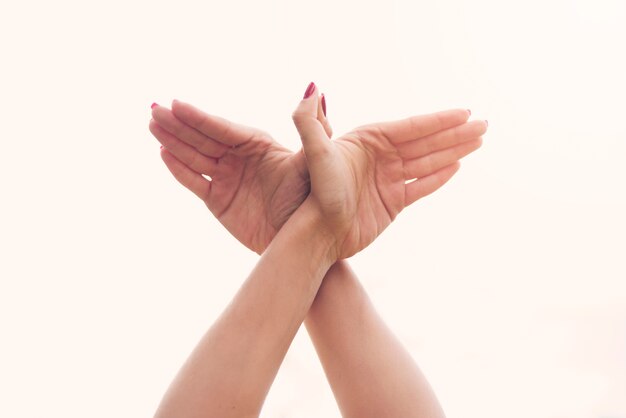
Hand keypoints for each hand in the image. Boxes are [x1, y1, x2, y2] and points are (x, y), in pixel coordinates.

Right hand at [149, 99, 330, 253]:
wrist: (305, 241)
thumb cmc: (316, 200)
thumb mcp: (317, 161)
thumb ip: (313, 127)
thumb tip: (314, 89)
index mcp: (260, 146)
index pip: (224, 128)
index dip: (200, 117)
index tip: (178, 104)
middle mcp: (240, 159)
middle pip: (203, 138)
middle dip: (178, 124)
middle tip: (154, 108)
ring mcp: (228, 179)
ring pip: (194, 156)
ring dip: (172, 141)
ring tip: (152, 123)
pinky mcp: (219, 201)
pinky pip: (194, 182)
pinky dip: (179, 169)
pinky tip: (163, 153)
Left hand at [292, 83, 485, 258]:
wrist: (319, 234)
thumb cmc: (317, 195)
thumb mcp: (313, 154)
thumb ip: (308, 120)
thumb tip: (313, 88)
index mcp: (368, 141)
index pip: (412, 127)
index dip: (440, 120)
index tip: (465, 112)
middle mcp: (381, 157)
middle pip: (426, 141)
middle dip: (456, 132)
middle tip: (484, 124)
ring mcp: (388, 179)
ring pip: (429, 161)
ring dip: (454, 150)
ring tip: (479, 140)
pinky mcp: (392, 202)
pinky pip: (422, 185)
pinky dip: (440, 176)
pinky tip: (457, 166)